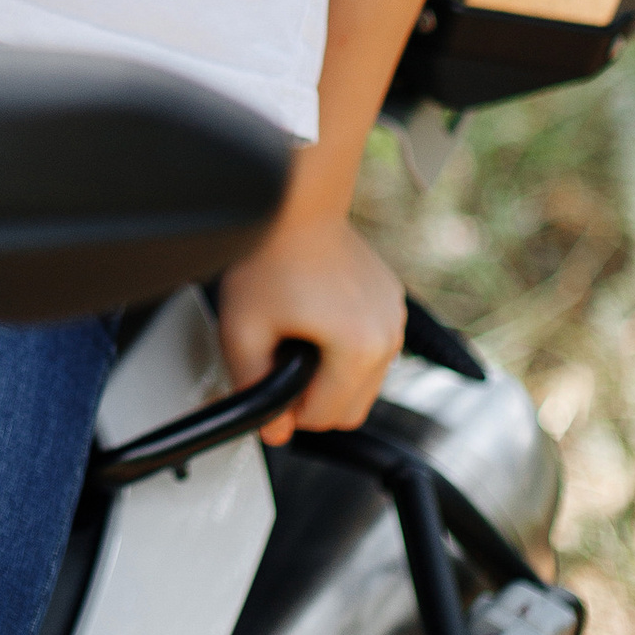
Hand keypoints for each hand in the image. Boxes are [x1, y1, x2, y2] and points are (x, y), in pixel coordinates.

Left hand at [219, 212, 405, 441]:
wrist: (293, 203)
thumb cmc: (268, 257)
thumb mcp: (241, 331)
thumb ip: (252, 389)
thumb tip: (274, 431)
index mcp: (358, 349)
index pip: (324, 418)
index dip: (288, 410)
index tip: (268, 379)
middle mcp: (387, 337)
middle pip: (351, 409)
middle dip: (313, 397)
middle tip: (279, 361)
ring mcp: (393, 317)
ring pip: (364, 382)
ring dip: (331, 375)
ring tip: (296, 335)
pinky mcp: (391, 301)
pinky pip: (372, 348)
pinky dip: (346, 349)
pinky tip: (315, 319)